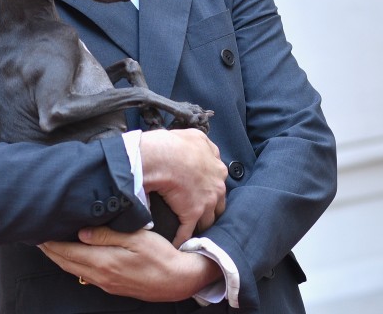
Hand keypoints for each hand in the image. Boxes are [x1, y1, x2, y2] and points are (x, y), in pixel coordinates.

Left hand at [39, 226, 221, 301]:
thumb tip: (81, 232)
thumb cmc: (161, 256)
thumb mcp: (136, 238)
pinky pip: (86, 275)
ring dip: (60, 258)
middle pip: (66, 263)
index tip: (37, 233)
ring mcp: (107, 283)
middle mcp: (101, 275)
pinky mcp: (113, 286)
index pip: (67, 252)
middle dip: (50, 250)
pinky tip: (75, 257)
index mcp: (104, 262)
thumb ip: (107, 234)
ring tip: (50, 246)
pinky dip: (74, 264)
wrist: (178, 280)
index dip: (50, 243)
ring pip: (75, 270)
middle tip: (37, 237)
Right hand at [139, 128, 226, 245]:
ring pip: (208, 220)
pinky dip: (182, 239)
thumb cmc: (176, 143)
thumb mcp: (195, 136)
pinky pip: (187, 232)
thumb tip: (200, 146)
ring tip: (196, 234)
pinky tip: (179, 245)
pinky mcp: (193, 214)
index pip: (218, 182)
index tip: (205, 192)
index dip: (211, 188)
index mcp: (217, 168)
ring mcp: (207, 202)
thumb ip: (203, 144)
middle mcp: (217, 186)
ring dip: (201, 227)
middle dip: (212, 209)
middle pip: (218, 204)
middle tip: (203, 214)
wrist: (164, 157)